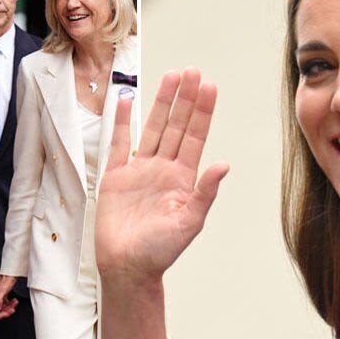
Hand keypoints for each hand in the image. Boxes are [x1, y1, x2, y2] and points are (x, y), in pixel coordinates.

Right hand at [0, 275, 18, 318]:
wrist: (10, 274)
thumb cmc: (6, 280)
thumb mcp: (2, 290)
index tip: (4, 315)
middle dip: (5, 312)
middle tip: (12, 310)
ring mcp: (0, 298)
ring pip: (3, 308)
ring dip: (10, 308)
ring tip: (15, 303)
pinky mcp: (4, 296)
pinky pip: (7, 304)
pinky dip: (11, 304)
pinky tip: (15, 301)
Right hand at [96, 68, 227, 280]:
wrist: (127, 267)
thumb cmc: (160, 251)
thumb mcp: (190, 223)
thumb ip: (205, 193)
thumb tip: (223, 165)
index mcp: (182, 179)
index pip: (195, 137)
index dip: (202, 112)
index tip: (209, 87)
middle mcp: (163, 169)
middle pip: (176, 125)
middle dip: (185, 98)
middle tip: (193, 72)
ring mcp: (139, 170)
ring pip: (153, 128)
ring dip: (161, 103)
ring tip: (171, 77)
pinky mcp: (116, 176)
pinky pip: (119, 143)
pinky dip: (122, 122)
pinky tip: (127, 101)